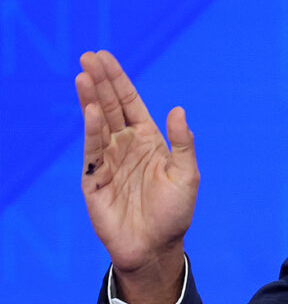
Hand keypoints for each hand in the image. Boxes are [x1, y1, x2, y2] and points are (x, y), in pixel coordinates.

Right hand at [76, 50, 198, 303]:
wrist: (156, 247)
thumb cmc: (175, 212)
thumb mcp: (186, 174)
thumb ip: (183, 142)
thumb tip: (177, 109)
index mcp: (148, 140)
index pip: (130, 103)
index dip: (118, 80)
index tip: (106, 57)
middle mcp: (126, 145)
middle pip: (110, 106)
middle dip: (101, 81)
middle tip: (89, 56)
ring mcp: (108, 161)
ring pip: (98, 123)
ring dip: (91, 99)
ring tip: (84, 75)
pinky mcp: (94, 179)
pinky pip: (92, 150)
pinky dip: (92, 130)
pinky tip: (90, 110)